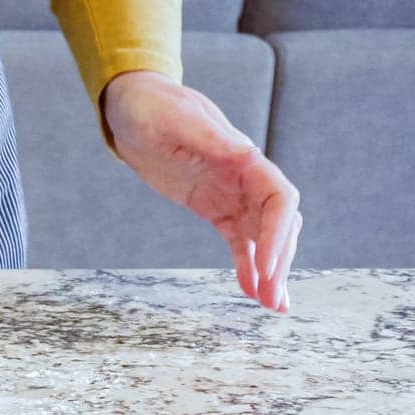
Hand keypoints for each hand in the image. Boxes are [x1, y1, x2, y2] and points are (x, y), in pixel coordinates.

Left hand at [104, 70, 300, 313]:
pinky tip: (251, 292)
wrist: (134, 108)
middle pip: (278, 224)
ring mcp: (231, 194)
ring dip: (270, 271)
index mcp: (244, 158)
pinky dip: (245, 265)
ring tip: (274, 306)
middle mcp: (245, 178)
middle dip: (279, 261)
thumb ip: (211, 140)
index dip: (278, 234)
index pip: (279, 199)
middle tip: (273, 300)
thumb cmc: (155, 108)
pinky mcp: (213, 206)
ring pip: (262, 238)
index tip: (269, 266)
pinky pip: (236, 241)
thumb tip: (246, 154)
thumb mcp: (178, 121)